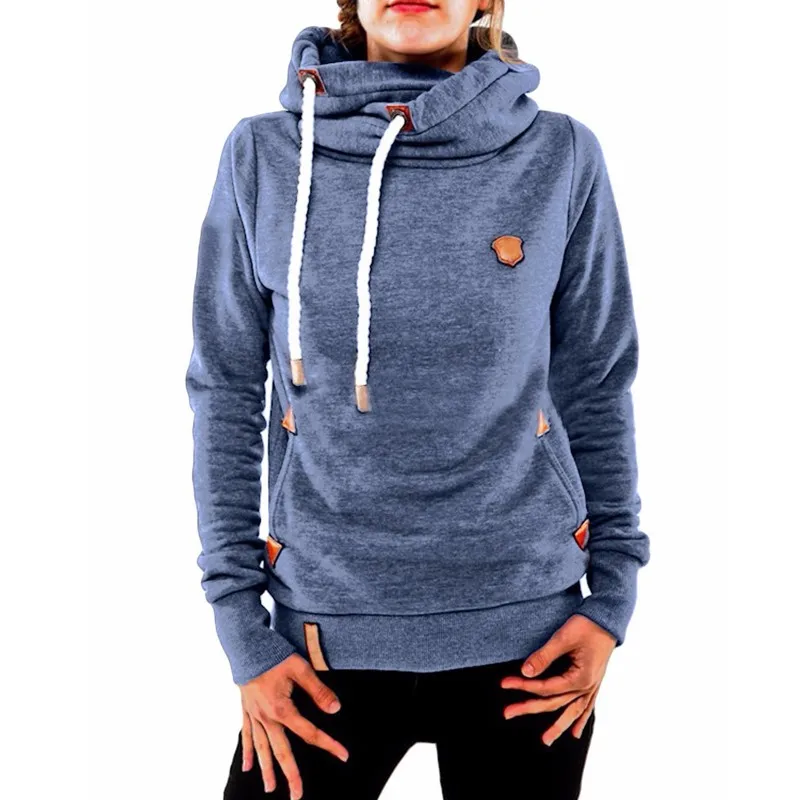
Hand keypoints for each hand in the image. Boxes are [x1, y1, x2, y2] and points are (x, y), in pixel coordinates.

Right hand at [239, 653, 348, 798]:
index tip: (344, 756)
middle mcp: (267, 718)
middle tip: (298, 796)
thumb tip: (335, 710)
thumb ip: (318, 690)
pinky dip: (247, 752)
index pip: (310, 733)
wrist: (245, 644)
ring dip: (267, 770)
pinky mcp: (246, 710)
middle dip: (291, 775)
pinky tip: (247, 768)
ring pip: (261, 748)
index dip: (328, 745)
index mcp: (282, 709)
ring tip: (271, 789)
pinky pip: (246, 735)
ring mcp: (254, 715)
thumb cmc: (274, 654)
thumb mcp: (300, 668)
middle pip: (281, 752)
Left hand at [500, 614, 615, 745]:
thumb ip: (544, 656)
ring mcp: (592, 686)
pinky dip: (580, 719)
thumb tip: (525, 671)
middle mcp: (587, 686)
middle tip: (507, 713)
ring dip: (559, 726)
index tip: (504, 683)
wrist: (608, 618)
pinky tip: (575, 732)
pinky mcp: (594, 681)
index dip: (523, 686)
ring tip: (546, 740)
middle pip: (554, 702)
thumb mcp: (563, 638)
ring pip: (572, 711)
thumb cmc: (586, 625)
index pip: (545, 687)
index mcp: (580, 678)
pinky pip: (587, 706)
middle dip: (530, 708)